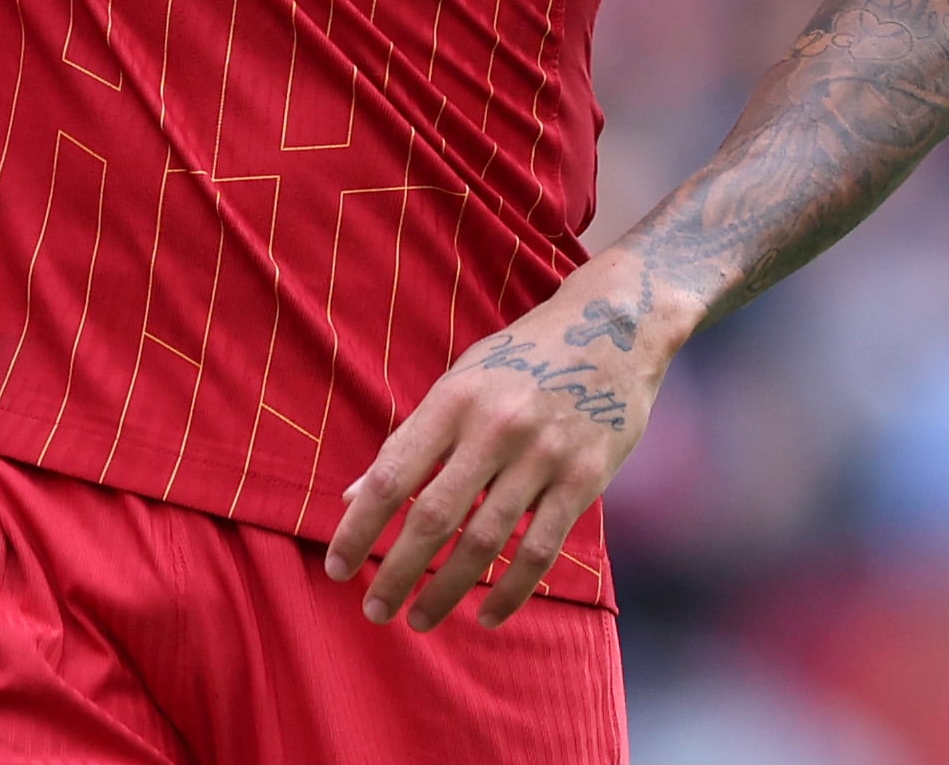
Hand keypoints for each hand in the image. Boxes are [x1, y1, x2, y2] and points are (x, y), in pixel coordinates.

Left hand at [323, 253, 682, 631]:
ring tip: (420, 619)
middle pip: (434, 517)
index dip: (359, 527)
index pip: (391, 475)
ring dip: (448, 590)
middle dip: (397, 572)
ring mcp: (543, 457)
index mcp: (452, 400)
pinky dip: (511, 591)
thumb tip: (354, 496)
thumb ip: (412, 439)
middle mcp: (494, 429)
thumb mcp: (459, 381)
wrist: (612, 330)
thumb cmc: (521, 358)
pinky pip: (541, 550)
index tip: (336, 567)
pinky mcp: (585, 480)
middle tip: (374, 611)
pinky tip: (486, 615)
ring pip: (486, 543)